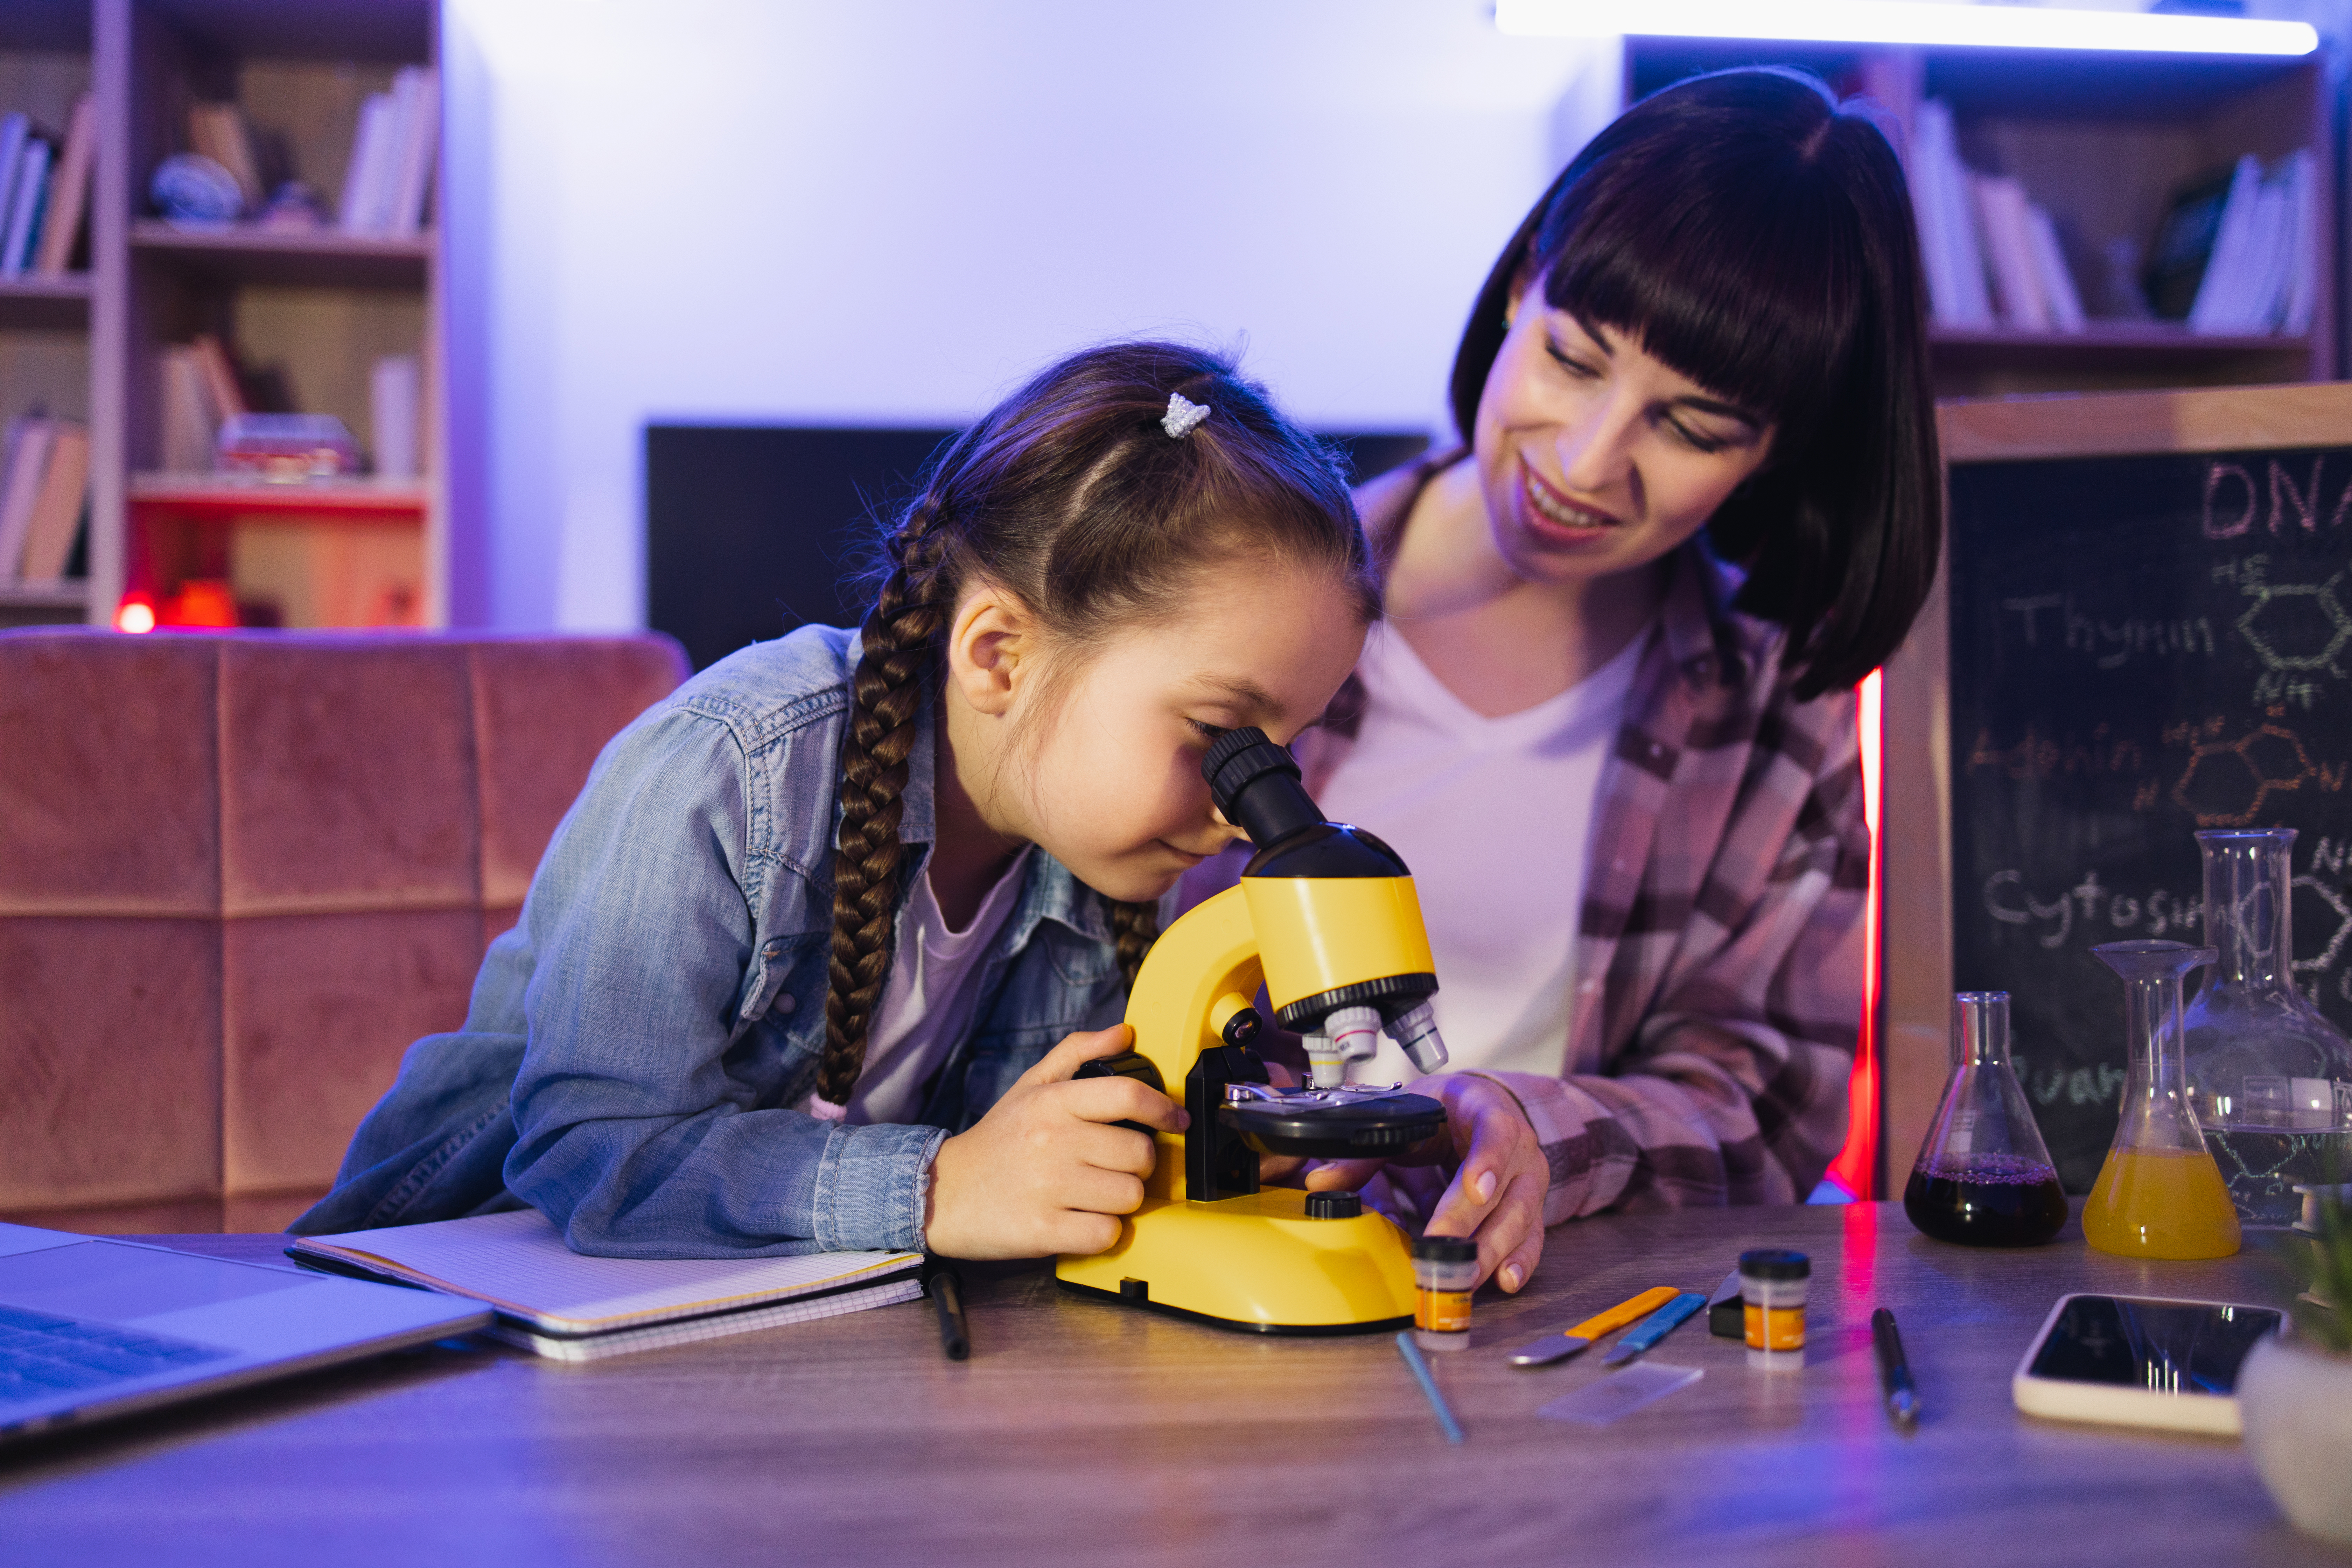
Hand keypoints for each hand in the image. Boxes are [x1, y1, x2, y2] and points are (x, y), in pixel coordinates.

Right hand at [922, 1024, 1187, 1259]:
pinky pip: (1106, 1234)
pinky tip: (1083, 1221)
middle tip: (1116, 1166)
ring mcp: (1048, 1188)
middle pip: (1139, 1154)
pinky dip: (1103, 1233)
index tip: (1175, 1120)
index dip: (1164, 1109)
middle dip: (1137, 1164)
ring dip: (1122, 1200)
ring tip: (1096, 1194)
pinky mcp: (1043, 1231)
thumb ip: (1078, 1053)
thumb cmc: (997, 1141)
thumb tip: (1125, 1033)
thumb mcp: (1030, 1086)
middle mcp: (1052, 1141)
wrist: (942, 1192)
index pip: (1128, 1096)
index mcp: (1053, 1103)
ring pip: (1129, 1196)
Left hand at [1302, 1074, 1547, 1292]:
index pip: (1496, 1131)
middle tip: (1443, 1251)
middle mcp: (1519, 1148)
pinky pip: (1531, 1238)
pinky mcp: (1529, 1209)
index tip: (1475, 1189)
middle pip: (1504, 1189)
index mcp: (1486, 1110)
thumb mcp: (1407, 1119)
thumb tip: (1320, 1180)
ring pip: (1519, 1219)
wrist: (1481, 1110)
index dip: (1488, 1160)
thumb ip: (1365, 1151)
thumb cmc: (1444, 1114)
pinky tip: (1505, 1282)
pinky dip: (1520, 1261)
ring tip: (1465, 1278)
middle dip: (1471, 1224)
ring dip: (1492, 1252)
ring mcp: (1529, 1180)